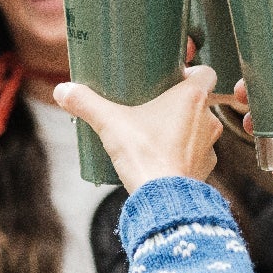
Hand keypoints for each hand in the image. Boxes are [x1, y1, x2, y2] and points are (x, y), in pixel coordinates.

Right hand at [54, 66, 221, 191]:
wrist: (162, 200)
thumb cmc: (144, 155)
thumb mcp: (110, 124)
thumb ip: (86, 104)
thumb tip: (62, 91)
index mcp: (193, 98)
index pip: (206, 72)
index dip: (192, 72)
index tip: (172, 77)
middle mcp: (208, 119)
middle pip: (200, 101)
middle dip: (180, 102)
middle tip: (155, 104)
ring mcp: (210, 146)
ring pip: (200, 128)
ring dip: (184, 128)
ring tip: (157, 132)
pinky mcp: (206, 168)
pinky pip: (197, 154)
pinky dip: (184, 153)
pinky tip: (164, 157)